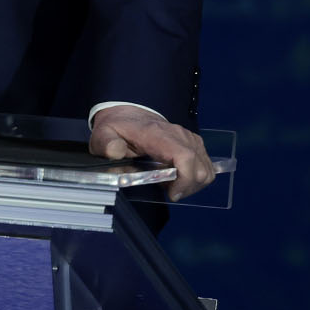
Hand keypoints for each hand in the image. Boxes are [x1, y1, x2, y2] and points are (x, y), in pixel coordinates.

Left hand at [89, 104, 215, 201]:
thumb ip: (106, 144)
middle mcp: (179, 135)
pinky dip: (195, 177)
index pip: (185, 156)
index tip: (172, 193)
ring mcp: (189, 139)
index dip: (184, 180)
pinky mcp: (193, 143)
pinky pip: (205, 165)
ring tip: (171, 185)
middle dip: (187, 188)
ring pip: (206, 169)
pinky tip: (177, 178)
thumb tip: (115, 151)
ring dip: (192, 184)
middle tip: (167, 191)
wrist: (128, 116)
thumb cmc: (117, 129)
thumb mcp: (103, 135)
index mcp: (157, 134)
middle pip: (200, 168)